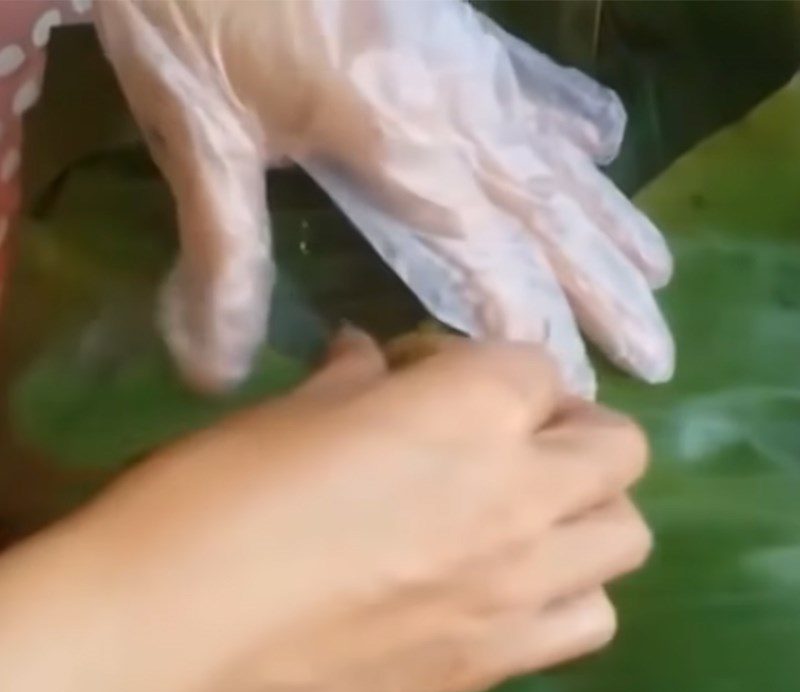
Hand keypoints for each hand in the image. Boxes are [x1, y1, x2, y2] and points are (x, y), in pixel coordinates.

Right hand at [0, 332, 651, 691]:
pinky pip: (588, 618)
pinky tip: (503, 585)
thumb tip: (372, 364)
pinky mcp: (497, 664)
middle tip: (498, 433)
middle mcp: (523, 496)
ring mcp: (521, 589)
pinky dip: (566, 590)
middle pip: (616, 446)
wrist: (169, 642)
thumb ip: (356, 381)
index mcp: (471, 410)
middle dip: (564, 425)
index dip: (478, 362)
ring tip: (517, 510)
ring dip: (583, 508)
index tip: (422, 377)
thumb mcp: (290, 410)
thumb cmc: (216, 497)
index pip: (535, 362)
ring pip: (625, 534)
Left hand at [93, 0, 673, 395]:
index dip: (531, 322)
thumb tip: (216, 368)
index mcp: (399, 136)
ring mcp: (464, 64)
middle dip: (606, 292)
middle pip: (550, 215)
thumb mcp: (196, 132)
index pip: (487, 252)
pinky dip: (571, 117)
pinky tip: (602, 139)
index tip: (575, 385)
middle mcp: (455, 107)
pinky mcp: (454, 32)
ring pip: (558, 158)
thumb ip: (223, 251)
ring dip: (611, 221)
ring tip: (658, 274)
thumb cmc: (192, 8)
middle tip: (659, 355)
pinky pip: (532, 85)